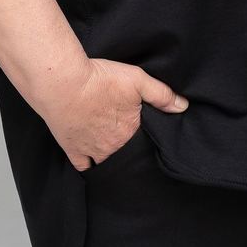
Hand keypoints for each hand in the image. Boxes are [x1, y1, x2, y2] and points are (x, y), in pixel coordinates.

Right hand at [40, 56, 189, 171]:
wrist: (63, 83)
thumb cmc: (99, 80)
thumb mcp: (137, 79)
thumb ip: (161, 94)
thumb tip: (183, 107)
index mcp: (130, 132)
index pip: (144, 144)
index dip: (146, 139)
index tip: (146, 134)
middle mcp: (112, 147)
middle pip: (126, 155)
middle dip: (129, 150)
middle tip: (129, 140)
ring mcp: (91, 151)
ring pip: (107, 163)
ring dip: (112, 158)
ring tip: (114, 149)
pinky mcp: (72, 149)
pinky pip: (84, 167)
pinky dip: (90, 165)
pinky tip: (94, 160)